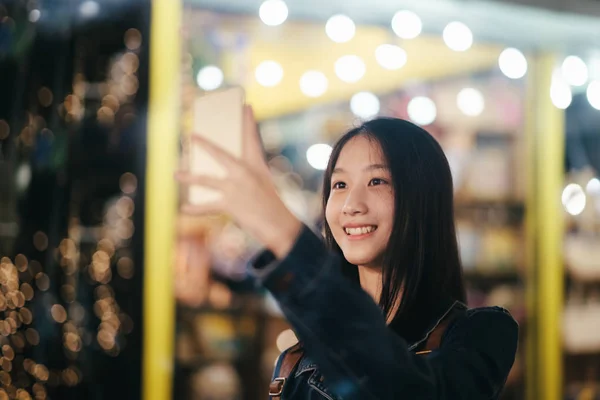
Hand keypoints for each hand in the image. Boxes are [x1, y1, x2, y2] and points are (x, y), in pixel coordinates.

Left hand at [175, 106, 301, 258]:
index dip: (248, 121)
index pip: (252, 138)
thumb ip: (246, 173)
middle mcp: (244, 172)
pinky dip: (194, 209)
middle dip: (204, 145)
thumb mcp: (262, 182)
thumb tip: (225, 170)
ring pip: (205, 179)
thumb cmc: (270, 203)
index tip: (246, 106)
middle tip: (191, 136)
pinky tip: (183, 209)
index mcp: (256, 165)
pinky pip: (207, 206)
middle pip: (220, 154)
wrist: (278, 224)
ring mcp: (235, 187)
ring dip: (188, 177)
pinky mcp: (230, 204)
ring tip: (176, 175)